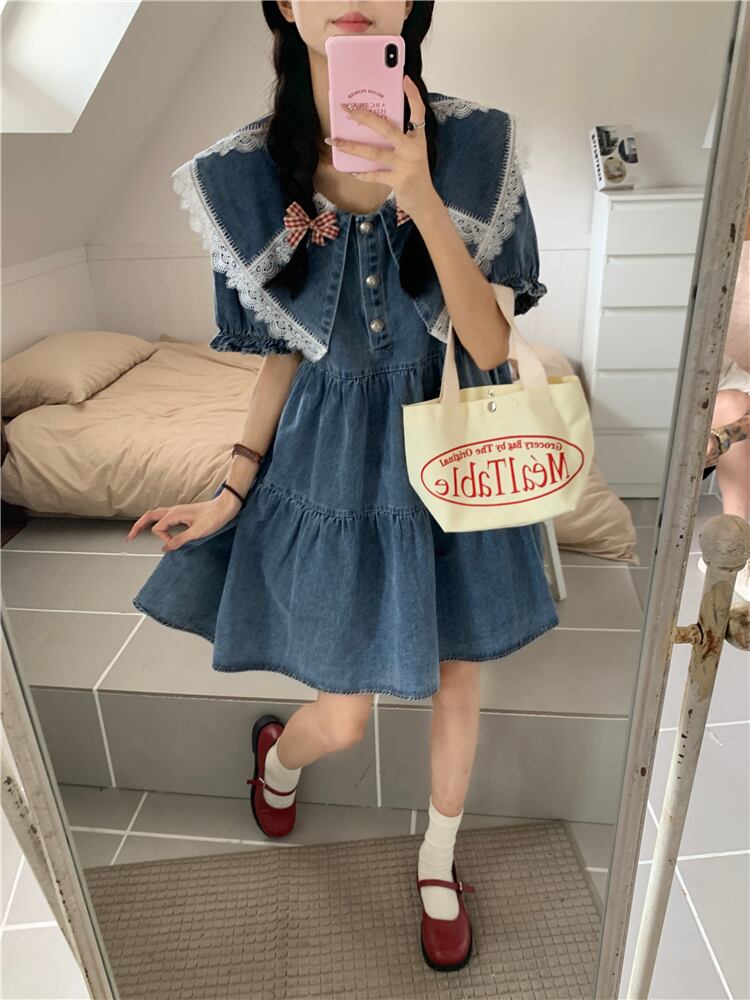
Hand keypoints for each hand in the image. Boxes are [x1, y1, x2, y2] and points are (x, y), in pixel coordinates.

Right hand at [125, 493, 239, 552]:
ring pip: (157, 514)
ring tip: (138, 531)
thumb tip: (165, 548)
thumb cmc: (215, 517)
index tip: (174, 544)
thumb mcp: (197, 532)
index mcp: (175, 514)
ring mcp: (179, 510)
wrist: (227, 506)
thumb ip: (180, 540)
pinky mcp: (184, 512)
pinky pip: (165, 516)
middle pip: (149, 516)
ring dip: (146, 522)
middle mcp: (174, 510)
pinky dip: (158, 522)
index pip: (158, 529)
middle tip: (129, 537)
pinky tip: (160, 527)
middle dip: (138, 526)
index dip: (163, 539)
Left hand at [332, 75, 437, 220]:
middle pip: (387, 128)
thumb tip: (373, 128)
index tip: (404, 79)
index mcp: (418, 139)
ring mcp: (405, 165)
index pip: (419, 112)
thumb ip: (399, 141)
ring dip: (352, 147)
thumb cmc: (415, 175)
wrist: (425, 201)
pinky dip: (362, 173)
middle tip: (348, 108)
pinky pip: (375, 175)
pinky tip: (351, 170)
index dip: (413, 95)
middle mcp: (413, 149)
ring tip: (335, 141)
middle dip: (365, 117)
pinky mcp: (398, 180)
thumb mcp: (412, 154)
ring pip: (374, 152)